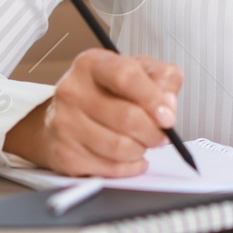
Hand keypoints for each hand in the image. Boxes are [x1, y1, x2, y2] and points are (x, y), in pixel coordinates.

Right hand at [4, 49, 182, 176]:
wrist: (69, 115)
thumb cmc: (108, 91)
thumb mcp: (139, 71)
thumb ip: (163, 78)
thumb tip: (168, 104)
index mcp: (92, 64)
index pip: (125, 77)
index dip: (152, 98)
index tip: (168, 117)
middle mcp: (72, 90)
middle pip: (126, 117)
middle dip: (153, 132)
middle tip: (161, 135)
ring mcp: (64, 123)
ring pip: (118, 147)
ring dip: (140, 150)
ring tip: (141, 144)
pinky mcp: (64, 153)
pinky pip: (108, 168)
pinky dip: (128, 168)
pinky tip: (130, 158)